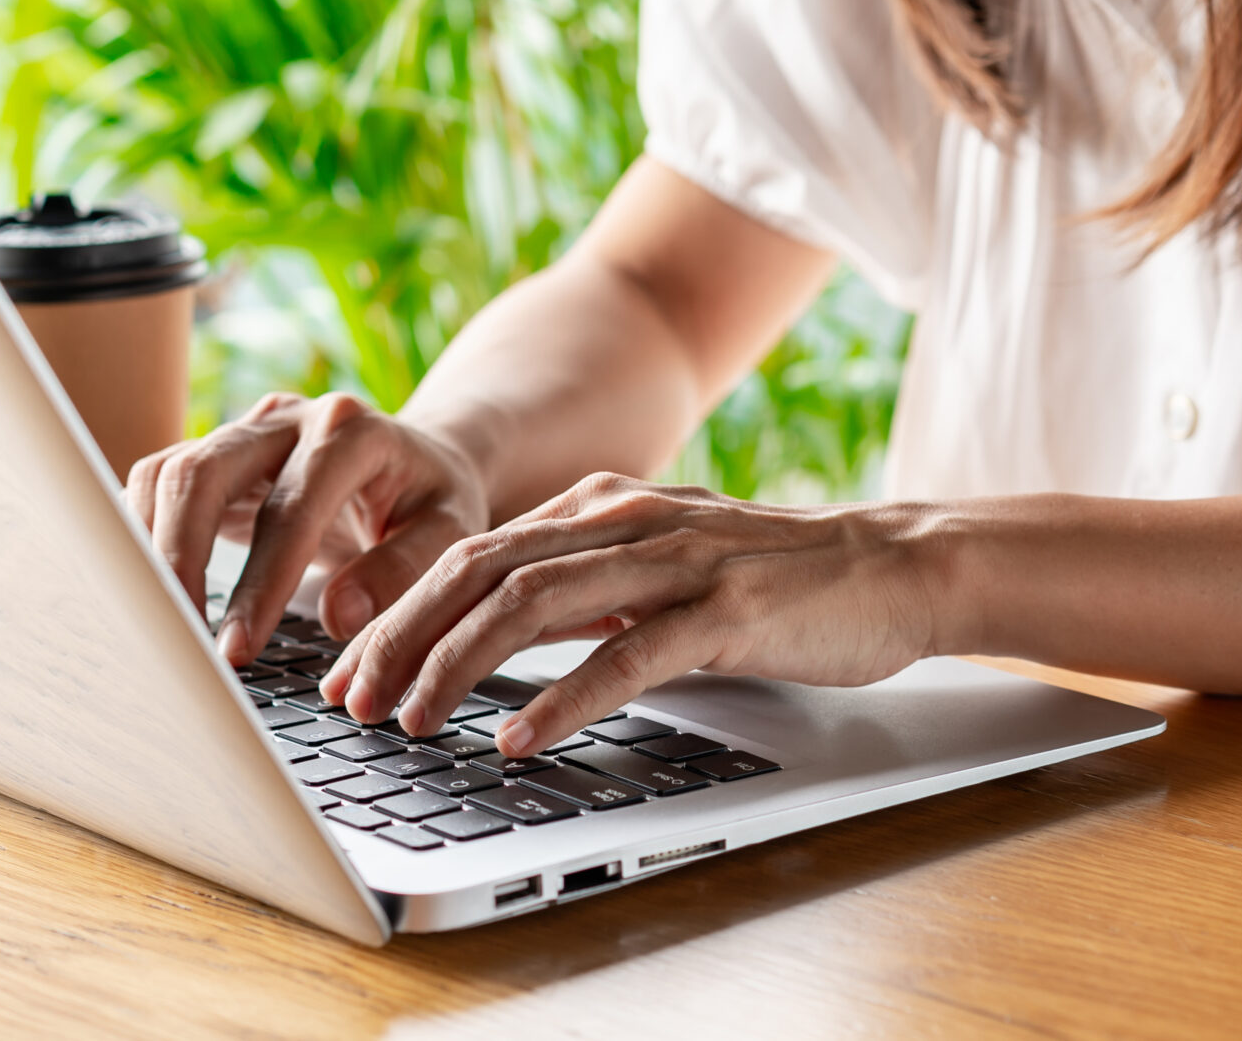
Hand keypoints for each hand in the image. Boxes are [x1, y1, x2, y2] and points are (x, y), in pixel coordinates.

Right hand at [125, 392, 490, 665]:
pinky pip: (159, 484)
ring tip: (157, 620)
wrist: (420, 462)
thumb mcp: (450, 535)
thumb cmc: (433, 504)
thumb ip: (401, 572)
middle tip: (177, 637)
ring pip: (168, 474)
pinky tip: (147, 588)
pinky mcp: (218, 454)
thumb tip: (338, 617)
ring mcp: (247, 431)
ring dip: (149, 548)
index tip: (238, 650)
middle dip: (179, 560)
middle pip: (204, 472)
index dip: (260, 583)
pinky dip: (141, 533)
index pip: (290, 508)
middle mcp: (290, 418)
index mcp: (352, 432)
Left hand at [318, 473, 950, 756]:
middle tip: (350, 699)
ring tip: (411, 721)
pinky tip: (518, 737)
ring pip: (534, 603)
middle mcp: (627, 519)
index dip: (397, 610)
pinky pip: (624, 655)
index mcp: (603, 504)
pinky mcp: (724, 612)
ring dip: (456, 665)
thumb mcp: (662, 560)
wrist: (894, 565)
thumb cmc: (776, 577)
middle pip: (480, 570)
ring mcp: (675, 561)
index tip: (348, 669)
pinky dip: (561, 698)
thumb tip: (492, 624)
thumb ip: (585, 579)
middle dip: (400, 637)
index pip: (471, 550)